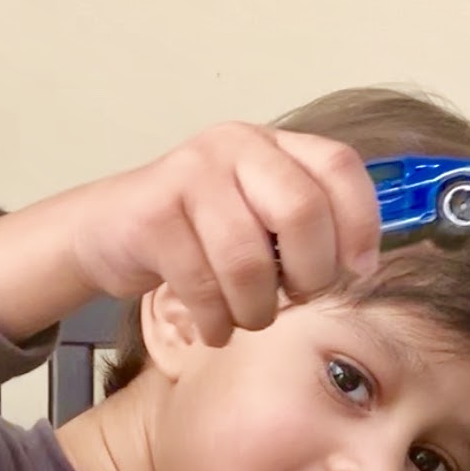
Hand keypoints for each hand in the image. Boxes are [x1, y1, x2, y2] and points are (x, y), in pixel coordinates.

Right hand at [0, 122, 381, 346]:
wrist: (109, 230)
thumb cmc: (198, 232)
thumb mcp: (258, 217)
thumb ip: (307, 227)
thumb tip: (360, 268)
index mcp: (273, 144)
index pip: (340, 168)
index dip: (359, 225)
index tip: (356, 271)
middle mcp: (235, 147)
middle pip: (302, 212)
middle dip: (309, 274)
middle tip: (295, 298)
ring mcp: (190, 175)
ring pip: (248, 261)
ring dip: (256, 310)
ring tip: (248, 318)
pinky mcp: (152, 214)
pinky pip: (201, 285)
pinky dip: (216, 321)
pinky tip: (214, 326)